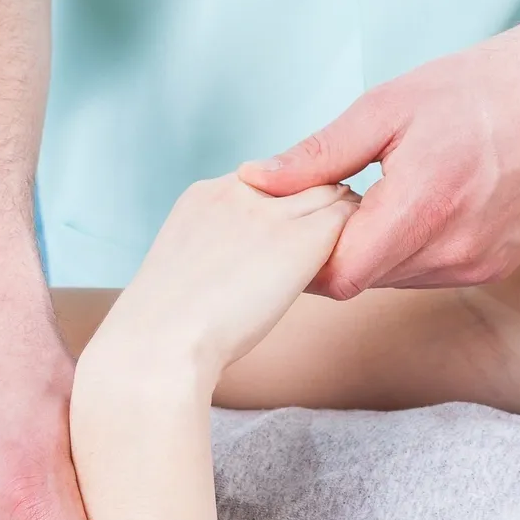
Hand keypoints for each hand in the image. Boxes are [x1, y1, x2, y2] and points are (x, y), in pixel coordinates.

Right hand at [97, 175, 358, 381]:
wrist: (159, 342)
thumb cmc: (161, 331)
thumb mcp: (179, 273)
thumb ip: (213, 255)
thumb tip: (230, 275)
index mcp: (204, 195)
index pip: (266, 181)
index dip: (284, 207)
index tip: (288, 240)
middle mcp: (238, 190)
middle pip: (301, 178)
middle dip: (317, 205)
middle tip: (331, 243)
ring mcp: (269, 211)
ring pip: (331, 191)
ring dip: (342, 219)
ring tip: (353, 251)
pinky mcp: (299, 238)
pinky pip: (348, 218)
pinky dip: (360, 235)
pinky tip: (360, 261)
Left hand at [240, 16, 519, 297]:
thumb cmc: (475, 90)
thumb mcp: (386, 108)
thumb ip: (319, 155)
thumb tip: (256, 180)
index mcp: (423, 206)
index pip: (339, 275)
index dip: (307, 256)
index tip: (296, 221)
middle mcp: (456, 248)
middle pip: (363, 279)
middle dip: (339, 247)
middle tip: (338, 197)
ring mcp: (480, 263)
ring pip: (395, 280)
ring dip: (376, 249)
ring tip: (383, 195)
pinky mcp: (496, 266)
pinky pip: (430, 274)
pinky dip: (412, 249)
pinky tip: (420, 204)